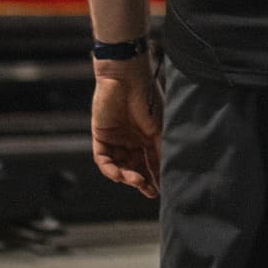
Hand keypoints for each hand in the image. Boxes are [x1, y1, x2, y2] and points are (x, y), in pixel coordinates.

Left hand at [90, 59, 162, 197]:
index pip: (150, 163)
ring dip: (127, 177)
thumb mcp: (158, 127)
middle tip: (149, 191)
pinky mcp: (100, 136)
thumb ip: (160, 149)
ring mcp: (115, 139)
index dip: (155, 177)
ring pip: (119, 167)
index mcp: (146, 137)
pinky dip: (111, 170)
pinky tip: (120, 175)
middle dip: (142, 181)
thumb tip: (167, 172)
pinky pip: (103, 160)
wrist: (127, 77)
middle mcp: (131, 140)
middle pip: (135, 168)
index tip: (161, 191)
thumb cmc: (146, 96)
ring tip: (137, 181)